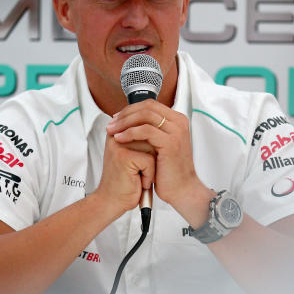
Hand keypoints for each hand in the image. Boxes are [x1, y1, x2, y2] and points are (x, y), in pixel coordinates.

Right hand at [93, 133, 156, 217]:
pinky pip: (150, 161)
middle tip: (138, 171)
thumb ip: (143, 140)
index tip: (141, 162)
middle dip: (151, 158)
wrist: (112, 201)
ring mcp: (119, 145)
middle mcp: (116, 136)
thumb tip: (160, 131)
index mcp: (118, 133)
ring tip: (138, 175)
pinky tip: (138, 181)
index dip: (150, 148)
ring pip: (152, 148)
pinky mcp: (124, 157)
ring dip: (151, 167)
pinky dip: (149, 175)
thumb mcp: (135, 156)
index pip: (145, 128)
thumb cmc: (124, 181)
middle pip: (150, 137)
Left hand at [106, 99, 208, 216]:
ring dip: (125, 122)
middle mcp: (179, 122)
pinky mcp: (170, 142)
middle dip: (125, 114)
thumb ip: (150, 130)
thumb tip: (129, 119)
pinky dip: (129, 133)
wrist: (181, 189)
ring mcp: (176, 131)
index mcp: (177, 120)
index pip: (150, 104)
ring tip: (112, 130)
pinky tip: (120, 138)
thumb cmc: (169, 170)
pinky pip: (145, 130)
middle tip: (111, 123)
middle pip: (147, 107)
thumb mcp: (160, 145)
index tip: (116, 118)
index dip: (130, 109)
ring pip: (145, 115)